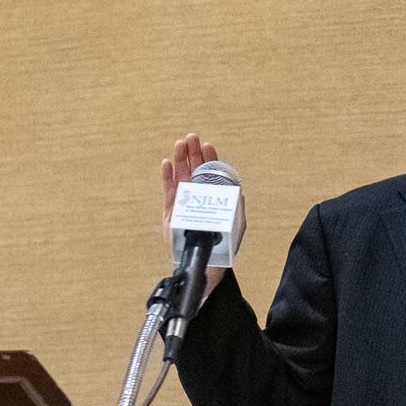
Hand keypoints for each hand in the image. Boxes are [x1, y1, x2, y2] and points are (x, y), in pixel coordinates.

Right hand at [160, 135, 231, 292]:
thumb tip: (238, 191)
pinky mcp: (171, 213)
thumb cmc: (223, 248)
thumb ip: (236, 208)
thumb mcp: (235, 226)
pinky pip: (169, 191)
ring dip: (180, 160)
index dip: (210, 159)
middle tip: (191, 138)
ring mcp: (183, 204)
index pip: (211, 174)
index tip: (208, 146)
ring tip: (180, 145)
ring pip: (180, 177)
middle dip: (193, 154)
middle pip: (194, 171)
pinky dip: (168, 177)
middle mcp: (198, 198)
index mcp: (213, 198)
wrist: (205, 267)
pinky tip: (168, 164)